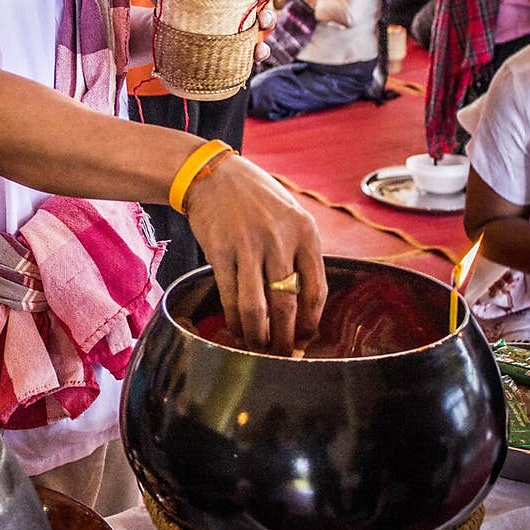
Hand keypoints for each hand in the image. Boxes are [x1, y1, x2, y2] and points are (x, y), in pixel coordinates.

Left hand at [132, 0, 274, 67]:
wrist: (158, 40)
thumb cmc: (167, 15)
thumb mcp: (164, 4)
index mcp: (224, 1)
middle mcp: (233, 20)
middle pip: (259, 16)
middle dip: (268, 16)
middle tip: (262, 19)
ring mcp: (232, 41)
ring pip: (256, 42)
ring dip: (264, 46)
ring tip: (260, 50)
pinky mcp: (226, 59)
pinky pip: (243, 62)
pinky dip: (251, 63)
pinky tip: (252, 64)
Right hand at [184, 154, 326, 353]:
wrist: (214, 175)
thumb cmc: (257, 198)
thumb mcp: (291, 215)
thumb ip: (300, 252)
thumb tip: (305, 303)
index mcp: (305, 231)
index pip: (316, 289)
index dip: (312, 322)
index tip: (307, 337)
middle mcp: (279, 239)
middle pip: (286, 305)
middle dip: (285, 338)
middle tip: (282, 354)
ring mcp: (247, 246)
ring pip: (256, 308)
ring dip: (257, 336)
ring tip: (258, 348)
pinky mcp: (219, 252)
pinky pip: (229, 297)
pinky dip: (234, 320)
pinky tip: (236, 329)